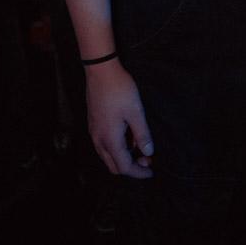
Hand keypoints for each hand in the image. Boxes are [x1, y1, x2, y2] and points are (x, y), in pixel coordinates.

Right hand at [85, 58, 153, 177]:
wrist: (101, 72)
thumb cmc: (120, 90)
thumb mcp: (136, 112)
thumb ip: (142, 134)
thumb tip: (149, 152)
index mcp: (110, 140)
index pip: (124, 167)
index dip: (139, 172)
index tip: (151, 171)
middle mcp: (99, 140)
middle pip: (114, 166)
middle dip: (131, 167)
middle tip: (148, 159)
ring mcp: (94, 132)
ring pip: (108, 156)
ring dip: (124, 157)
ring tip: (140, 146)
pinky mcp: (94, 124)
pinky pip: (104, 145)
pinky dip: (117, 148)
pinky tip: (129, 136)